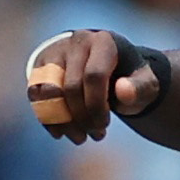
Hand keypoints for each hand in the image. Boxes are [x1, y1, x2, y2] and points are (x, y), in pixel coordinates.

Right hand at [28, 29, 160, 143]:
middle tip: (96, 135)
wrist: (110, 64)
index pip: (94, 76)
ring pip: (47, 91)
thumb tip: (122, 92)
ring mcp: (56, 52)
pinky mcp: (41, 65)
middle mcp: (77, 41)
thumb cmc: (129, 76)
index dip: (96, 106)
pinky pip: (35, 95)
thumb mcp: (144, 82)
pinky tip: (61, 134)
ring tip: (80, 138)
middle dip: (82, 117)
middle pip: (70, 87)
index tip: (104, 124)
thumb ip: (140, 88)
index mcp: (104, 42)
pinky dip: (47, 117)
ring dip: (62, 121)